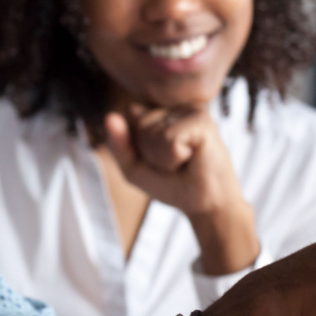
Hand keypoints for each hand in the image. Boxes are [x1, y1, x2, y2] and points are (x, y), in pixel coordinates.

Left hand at [105, 106, 257, 273]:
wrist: (205, 206)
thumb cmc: (172, 186)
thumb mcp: (133, 167)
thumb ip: (118, 143)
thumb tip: (110, 116)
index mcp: (161, 114)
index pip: (128, 120)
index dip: (137, 149)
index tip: (160, 161)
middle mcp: (176, 108)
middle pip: (139, 126)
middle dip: (150, 154)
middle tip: (174, 164)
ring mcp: (190, 111)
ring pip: (152, 132)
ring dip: (163, 158)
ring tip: (184, 162)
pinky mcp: (202, 120)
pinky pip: (169, 139)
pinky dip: (174, 157)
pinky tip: (193, 158)